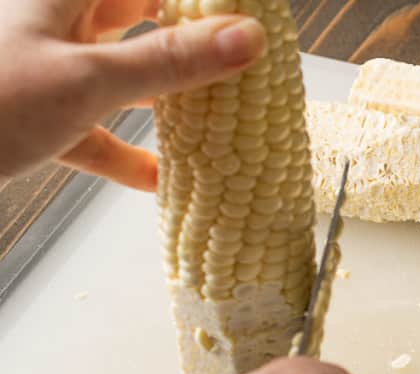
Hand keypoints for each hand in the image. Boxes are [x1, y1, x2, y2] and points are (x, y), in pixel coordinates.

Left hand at [0, 0, 267, 190]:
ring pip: (124, 73)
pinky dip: (127, 153)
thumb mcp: (87, 80)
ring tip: (219, 119)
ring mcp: (48, 68)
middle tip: (245, 66)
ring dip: (168, 99)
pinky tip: (160, 181)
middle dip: (193, 42)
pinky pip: (95, 128)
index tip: (250, 16)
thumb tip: (248, 38)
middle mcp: (59, 21)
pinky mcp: (39, 115)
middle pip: (142, 18)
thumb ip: (170, 61)